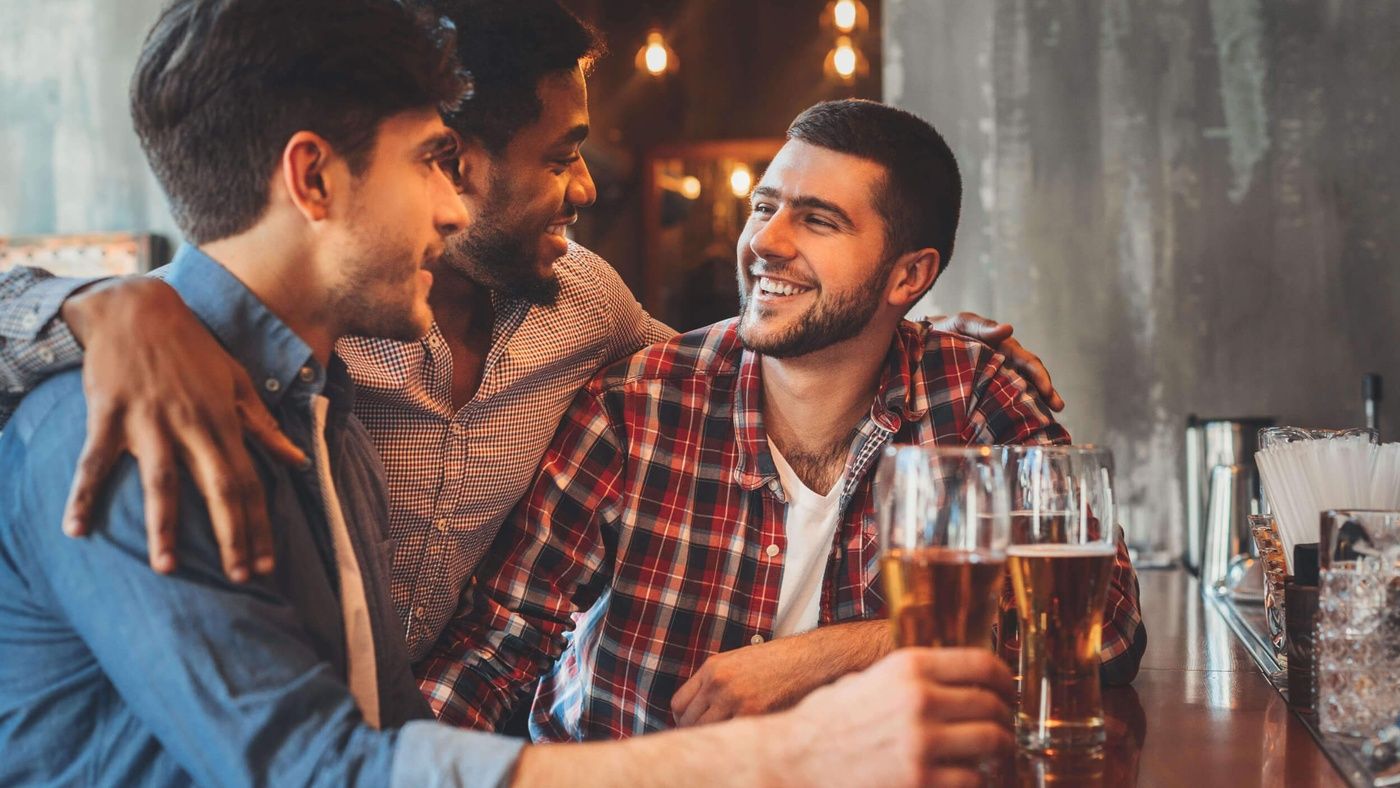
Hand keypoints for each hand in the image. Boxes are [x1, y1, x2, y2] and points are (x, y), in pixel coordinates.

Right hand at [60, 276, 305, 579]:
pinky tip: (75, 529)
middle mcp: (191, 426)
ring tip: (169, 569)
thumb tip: (297, 460)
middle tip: (237, 578)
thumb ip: (264, 426)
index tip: (265, 564)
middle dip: (231, 535)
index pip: (249, 481)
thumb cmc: (192, 349)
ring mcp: (149, 421)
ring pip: (161, 481)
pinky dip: (83, 494)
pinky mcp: (109, 414)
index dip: (259, 524)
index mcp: (223, 422)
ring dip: (164, 526)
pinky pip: (95, 462)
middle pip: (218, 488)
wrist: (137, 309)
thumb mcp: (237, 381)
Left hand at [672, 620, 890, 726]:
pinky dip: (731, 743)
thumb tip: (701, 711)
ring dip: (712, 739)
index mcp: (712, 668)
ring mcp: (734, 699)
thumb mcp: (740, 662)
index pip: (678, 703)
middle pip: (688, 721)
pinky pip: (729, 737)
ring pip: (705, 732)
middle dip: (695, 733)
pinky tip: (740, 742)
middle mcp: (718, 683)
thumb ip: (717, 682)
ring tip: (723, 743)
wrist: (810, 659)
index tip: (689, 726)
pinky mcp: (753, 714)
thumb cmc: (780, 662)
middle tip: (707, 740)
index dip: (682, 719)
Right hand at [773, 648, 1014, 786]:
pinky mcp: (922, 781)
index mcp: (909, 667)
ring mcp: (923, 743)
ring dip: (997, 750)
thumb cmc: (827, 722)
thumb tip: (951, 679)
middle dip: (1004, 718)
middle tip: (1002, 726)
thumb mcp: (868, 679)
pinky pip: (973, 779)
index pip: (983, 664)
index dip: (1005, 679)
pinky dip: (974, 779)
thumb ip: (910, 676)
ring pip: (992, 743)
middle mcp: (921, 699)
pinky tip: (962, 775)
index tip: (1008, 690)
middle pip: (993, 705)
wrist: (795, 760)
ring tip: (990, 754)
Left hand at [929, 312, 1064, 410]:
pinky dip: (1012, 411)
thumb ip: (982, 326)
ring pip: (1018, 392)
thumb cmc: (946, 330)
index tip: (1049, 392)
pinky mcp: (981, 390)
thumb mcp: (962, 324)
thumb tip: (1008, 329)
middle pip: (1030, 379)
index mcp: (1004, 348)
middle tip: (1058, 409)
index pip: (1029, 363)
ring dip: (1034, 405)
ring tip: (1046, 422)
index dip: (1041, 376)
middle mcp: (1004, 364)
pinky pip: (1000, 400)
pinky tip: (1018, 426)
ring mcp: (993, 378)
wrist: (922, 342)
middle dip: (1046, 393)